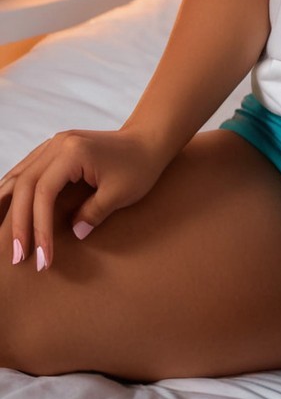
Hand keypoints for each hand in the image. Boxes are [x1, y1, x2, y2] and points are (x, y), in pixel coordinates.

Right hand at [0, 128, 168, 270]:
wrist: (148, 140)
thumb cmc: (140, 166)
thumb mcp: (120, 193)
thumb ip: (93, 213)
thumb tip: (72, 234)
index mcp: (73, 152)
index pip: (44, 193)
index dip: (39, 228)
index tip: (43, 258)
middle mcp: (58, 143)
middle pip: (25, 185)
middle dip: (19, 223)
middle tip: (18, 258)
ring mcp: (54, 143)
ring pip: (19, 175)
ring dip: (8, 206)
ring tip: (0, 237)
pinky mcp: (55, 148)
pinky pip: (26, 170)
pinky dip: (14, 190)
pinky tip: (5, 207)